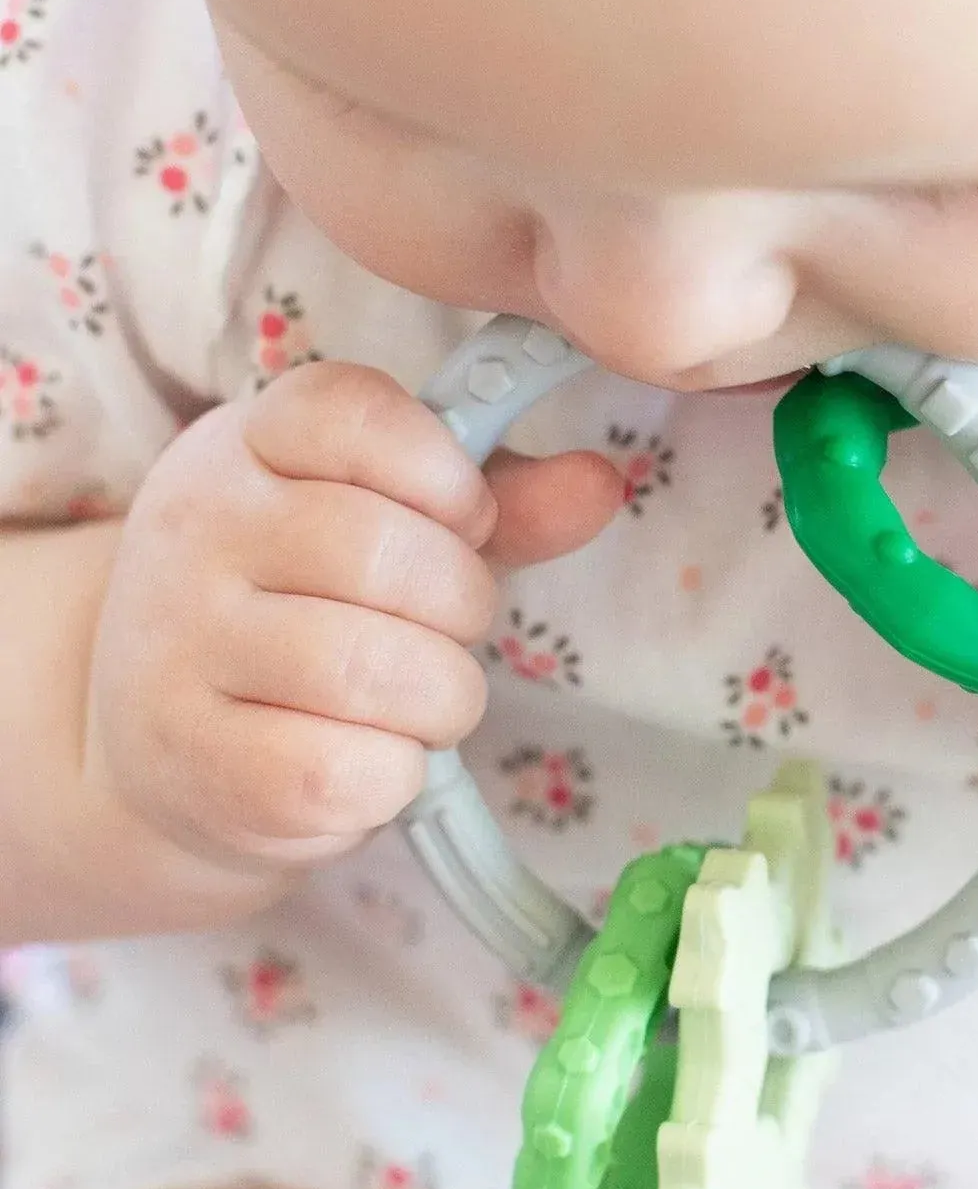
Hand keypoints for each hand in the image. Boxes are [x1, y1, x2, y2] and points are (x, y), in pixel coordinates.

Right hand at [85, 361, 621, 878]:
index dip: (444, 474)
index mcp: (248, 446)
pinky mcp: (196, 764)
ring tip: (422, 701)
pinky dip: (394, 776)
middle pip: (380, 551)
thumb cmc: (316, 612)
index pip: (352, 412)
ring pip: (369, 670)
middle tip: (450, 631)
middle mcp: (195, 532)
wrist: (167, 741)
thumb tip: (600, 481)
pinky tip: (374, 760)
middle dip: (461, 604)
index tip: (464, 517)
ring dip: (440, 699)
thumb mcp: (402, 530)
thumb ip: (504, 504)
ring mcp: (179, 648)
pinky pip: (341, 769)